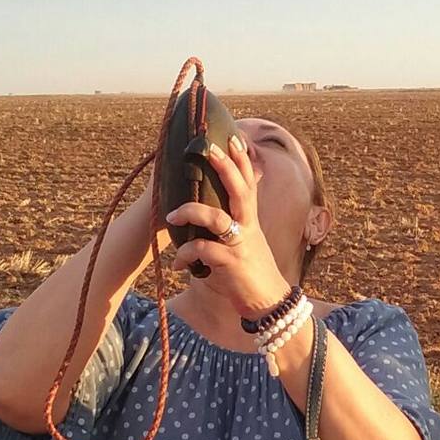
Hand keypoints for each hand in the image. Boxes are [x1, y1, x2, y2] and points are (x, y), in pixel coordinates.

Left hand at [165, 134, 290, 316]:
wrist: (269, 303)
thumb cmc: (252, 271)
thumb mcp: (249, 241)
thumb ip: (237, 223)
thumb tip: (217, 212)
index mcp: (251, 220)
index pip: (249, 183)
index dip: (242, 161)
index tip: (233, 137)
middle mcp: (248, 227)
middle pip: (239, 190)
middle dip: (225, 167)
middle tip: (208, 148)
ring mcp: (240, 244)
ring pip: (216, 218)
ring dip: (190, 213)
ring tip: (171, 216)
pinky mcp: (231, 263)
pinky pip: (202, 251)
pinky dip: (184, 255)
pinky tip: (177, 264)